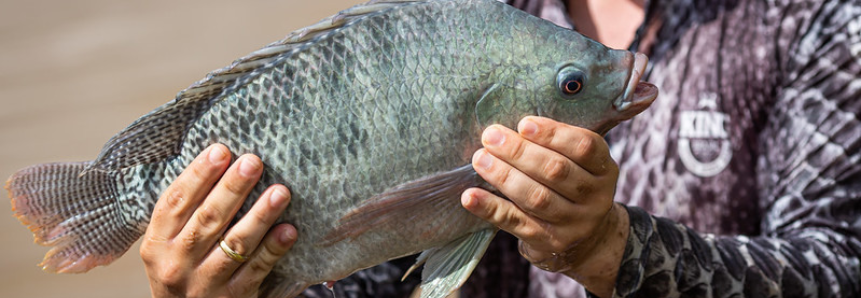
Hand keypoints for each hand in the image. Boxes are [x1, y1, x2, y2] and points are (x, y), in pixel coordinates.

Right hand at [140, 144, 296, 297]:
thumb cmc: (184, 270)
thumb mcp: (170, 244)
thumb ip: (187, 213)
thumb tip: (219, 161)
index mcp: (158, 243)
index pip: (175, 202)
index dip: (197, 175)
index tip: (220, 150)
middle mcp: (176, 263)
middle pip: (208, 219)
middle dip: (232, 187)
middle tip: (254, 162)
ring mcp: (204, 283)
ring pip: (235, 244)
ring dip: (260, 215)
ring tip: (280, 192)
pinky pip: (256, 270)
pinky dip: (273, 249)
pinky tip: (288, 231)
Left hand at [461, 116, 628, 296]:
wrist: (588, 239)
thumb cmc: (573, 186)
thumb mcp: (580, 164)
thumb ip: (557, 145)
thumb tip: (510, 126)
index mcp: (603, 169)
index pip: (584, 147)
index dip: (553, 134)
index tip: (523, 124)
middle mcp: (594, 197)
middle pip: (556, 171)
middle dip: (519, 152)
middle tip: (491, 137)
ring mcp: (574, 223)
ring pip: (536, 197)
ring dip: (504, 176)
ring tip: (480, 159)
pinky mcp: (549, 242)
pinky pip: (516, 223)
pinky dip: (490, 208)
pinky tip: (470, 196)